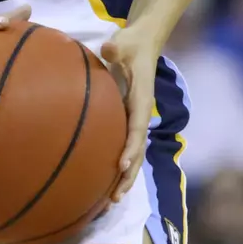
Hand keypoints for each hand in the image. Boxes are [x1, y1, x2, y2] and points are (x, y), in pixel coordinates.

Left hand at [101, 26, 167, 202]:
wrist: (141, 44)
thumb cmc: (130, 44)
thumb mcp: (123, 43)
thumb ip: (116, 48)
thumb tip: (107, 49)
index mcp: (142, 100)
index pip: (138, 128)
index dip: (132, 147)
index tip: (122, 164)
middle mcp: (141, 114)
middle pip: (138, 151)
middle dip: (128, 176)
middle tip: (115, 197)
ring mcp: (134, 120)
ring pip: (133, 154)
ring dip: (123, 177)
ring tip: (109, 201)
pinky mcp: (126, 120)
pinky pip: (122, 146)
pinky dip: (116, 166)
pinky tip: (100, 181)